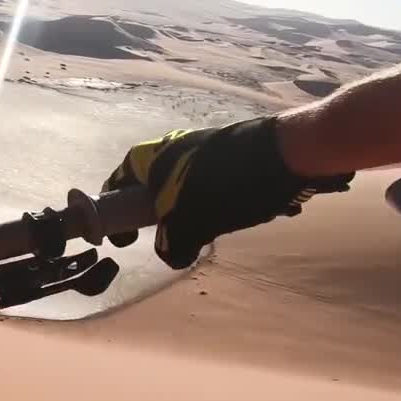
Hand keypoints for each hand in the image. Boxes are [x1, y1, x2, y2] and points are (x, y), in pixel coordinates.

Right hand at [102, 117, 352, 268]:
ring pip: (191, 183)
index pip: (121, 177)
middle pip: (157, 183)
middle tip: (173, 235)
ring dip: (199, 208)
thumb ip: (173, 244)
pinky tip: (248, 214)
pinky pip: (222, 180)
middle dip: (164, 212)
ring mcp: (209, 145)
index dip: (115, 206)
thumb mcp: (191, 226)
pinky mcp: (238, 149)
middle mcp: (177, 146)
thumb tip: (173, 255)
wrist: (285, 155)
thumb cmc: (225, 189)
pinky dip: (227, 200)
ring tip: (215, 230)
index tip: (124, 234)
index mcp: (155, 158)